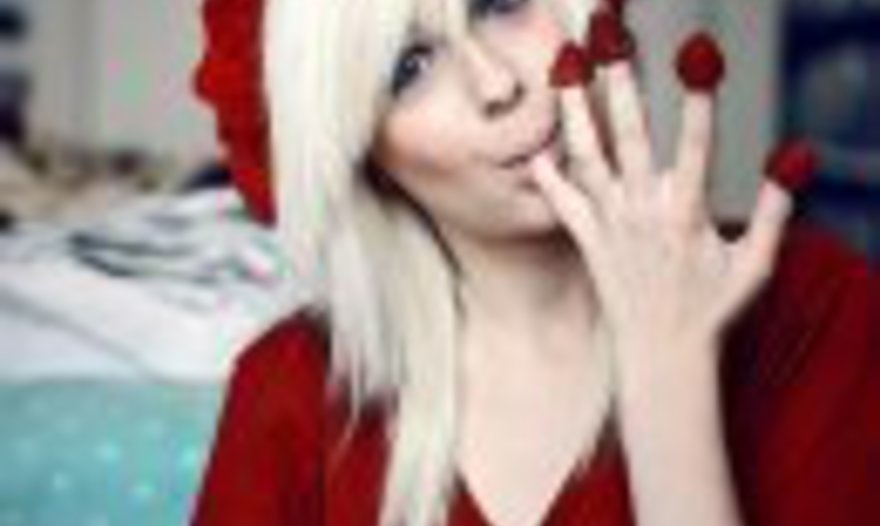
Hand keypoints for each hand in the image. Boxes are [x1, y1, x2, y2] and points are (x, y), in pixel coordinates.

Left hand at [532, 20, 814, 369]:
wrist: (662, 356)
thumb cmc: (712, 310)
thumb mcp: (756, 263)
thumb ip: (777, 209)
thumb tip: (797, 156)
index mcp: (688, 215)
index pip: (697, 146)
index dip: (700, 100)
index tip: (699, 53)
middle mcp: (644, 213)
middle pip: (630, 137)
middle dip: (619, 82)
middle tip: (608, 36)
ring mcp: (611, 226)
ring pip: (588, 158)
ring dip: (575, 110)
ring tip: (562, 66)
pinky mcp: (588, 242)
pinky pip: (563, 203)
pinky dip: (549, 175)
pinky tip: (535, 146)